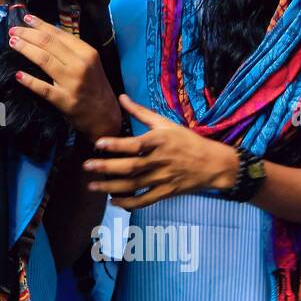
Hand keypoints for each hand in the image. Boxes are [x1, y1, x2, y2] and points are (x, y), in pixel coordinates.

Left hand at [7, 12, 121, 141]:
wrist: (105, 116)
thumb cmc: (94, 86)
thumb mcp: (89, 63)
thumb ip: (72, 49)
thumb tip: (46, 33)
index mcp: (87, 53)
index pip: (59, 34)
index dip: (40, 24)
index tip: (26, 18)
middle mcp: (80, 65)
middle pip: (48, 44)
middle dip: (28, 34)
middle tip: (13, 30)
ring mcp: (72, 83)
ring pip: (44, 60)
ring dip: (25, 49)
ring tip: (13, 43)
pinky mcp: (65, 100)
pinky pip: (42, 88)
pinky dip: (29, 80)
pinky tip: (17, 74)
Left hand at [81, 93, 239, 208]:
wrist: (214, 164)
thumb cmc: (188, 140)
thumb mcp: (166, 123)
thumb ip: (141, 112)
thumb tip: (121, 97)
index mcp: (160, 141)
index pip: (136, 144)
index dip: (117, 144)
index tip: (99, 143)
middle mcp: (160, 161)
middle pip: (131, 167)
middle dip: (107, 168)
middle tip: (86, 166)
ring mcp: (163, 179)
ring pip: (134, 186)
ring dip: (111, 187)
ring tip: (92, 186)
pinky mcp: (166, 192)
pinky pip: (145, 200)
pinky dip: (129, 203)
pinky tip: (113, 202)